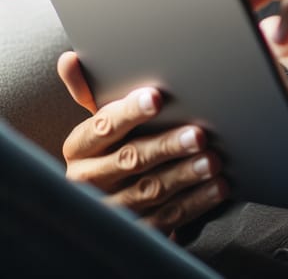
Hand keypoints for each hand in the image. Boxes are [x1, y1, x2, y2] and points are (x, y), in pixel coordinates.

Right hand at [57, 51, 228, 235]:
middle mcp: (89, 180)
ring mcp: (112, 208)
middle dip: (166, 145)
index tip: (156, 97)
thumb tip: (70, 58)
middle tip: (197, 134)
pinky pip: (167, 218)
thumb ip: (89, 91)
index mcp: (80, 149)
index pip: (102, 127)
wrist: (108, 200)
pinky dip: (195, 202)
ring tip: (211, 161)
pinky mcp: (136, 230)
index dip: (129, 111)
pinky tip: (216, 187)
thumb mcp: (99, 122)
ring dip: (184, 175)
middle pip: (130, 159)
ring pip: (150, 191)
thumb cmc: (111, 146)